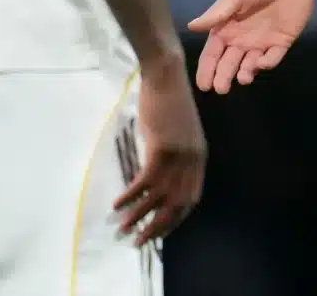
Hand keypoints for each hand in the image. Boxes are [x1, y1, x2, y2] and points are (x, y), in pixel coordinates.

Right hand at [112, 58, 205, 246]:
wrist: (166, 75)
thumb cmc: (167, 102)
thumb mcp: (176, 133)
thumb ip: (172, 157)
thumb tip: (155, 181)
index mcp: (199, 157)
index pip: (191, 198)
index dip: (175, 219)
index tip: (158, 232)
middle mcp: (193, 159)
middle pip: (177, 204)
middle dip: (157, 226)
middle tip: (139, 241)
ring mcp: (179, 154)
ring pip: (159, 196)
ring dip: (139, 215)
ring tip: (122, 228)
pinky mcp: (162, 147)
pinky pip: (146, 181)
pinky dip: (131, 196)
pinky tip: (118, 204)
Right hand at [188, 0, 316, 93]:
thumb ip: (217, 13)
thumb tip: (191, 26)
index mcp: (226, 29)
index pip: (213, 54)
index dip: (207, 69)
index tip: (203, 85)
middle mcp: (241, 40)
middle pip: (229, 64)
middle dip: (223, 77)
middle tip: (221, 88)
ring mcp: (261, 43)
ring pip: (249, 65)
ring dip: (245, 73)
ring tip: (243, 78)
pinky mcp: (281, 43)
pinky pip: (273, 58)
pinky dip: (267, 62)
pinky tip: (262, 62)